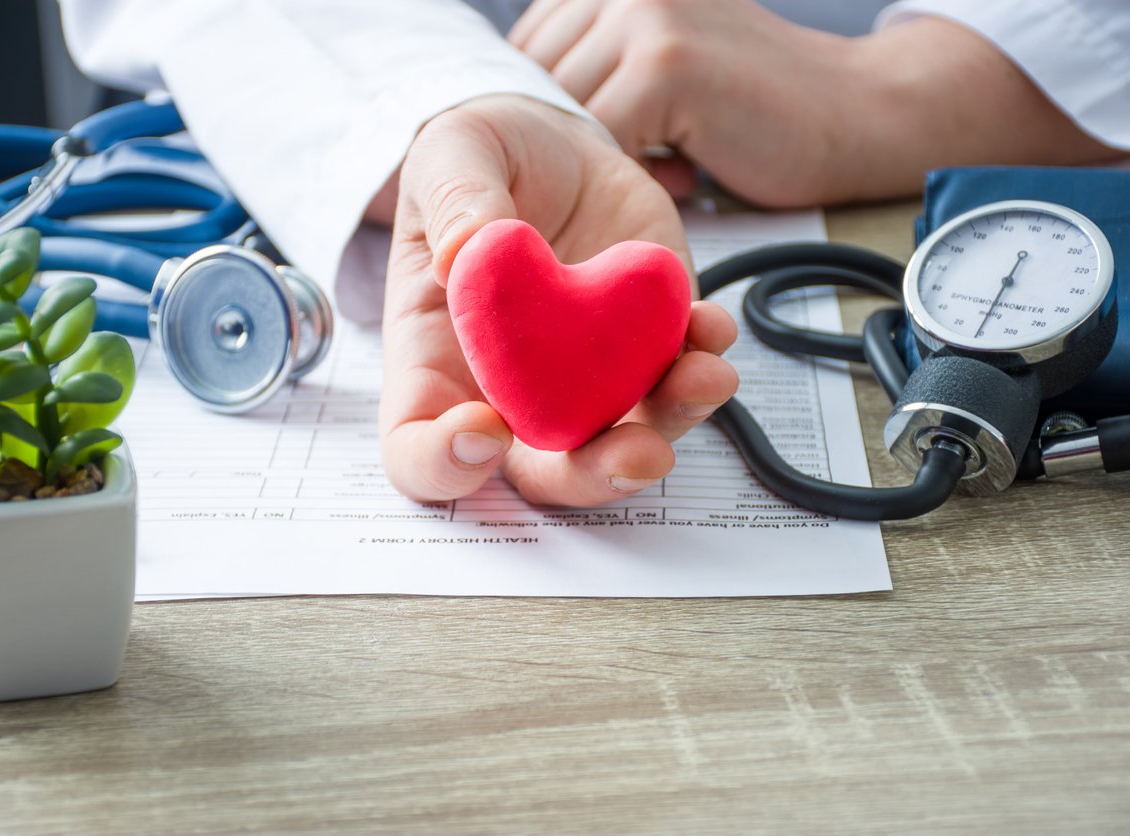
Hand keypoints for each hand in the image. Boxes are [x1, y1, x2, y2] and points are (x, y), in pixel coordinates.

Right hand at [380, 94, 737, 505]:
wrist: (554, 143)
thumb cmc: (480, 161)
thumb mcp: (450, 154)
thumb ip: (451, 198)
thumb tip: (463, 252)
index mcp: (437, 364)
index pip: (418, 450)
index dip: (444, 464)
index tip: (484, 428)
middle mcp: (512, 390)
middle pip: (544, 475)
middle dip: (595, 477)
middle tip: (637, 453)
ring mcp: (585, 377)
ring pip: (625, 441)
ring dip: (671, 424)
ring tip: (703, 377)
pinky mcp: (645, 345)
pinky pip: (678, 378)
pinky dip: (703, 363)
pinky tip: (711, 323)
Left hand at [511, 0, 1117, 205]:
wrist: (850, 114)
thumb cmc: (747, 110)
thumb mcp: (660, 68)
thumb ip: (596, 70)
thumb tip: (515, 110)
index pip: (524, 56)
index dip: (552, 117)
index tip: (596, 149)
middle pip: (535, 85)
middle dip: (572, 141)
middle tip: (638, 163)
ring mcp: (644, 16)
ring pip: (565, 115)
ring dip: (606, 158)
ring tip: (669, 162)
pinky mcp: (666, 63)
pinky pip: (602, 139)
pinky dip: (635, 174)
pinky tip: (686, 172)